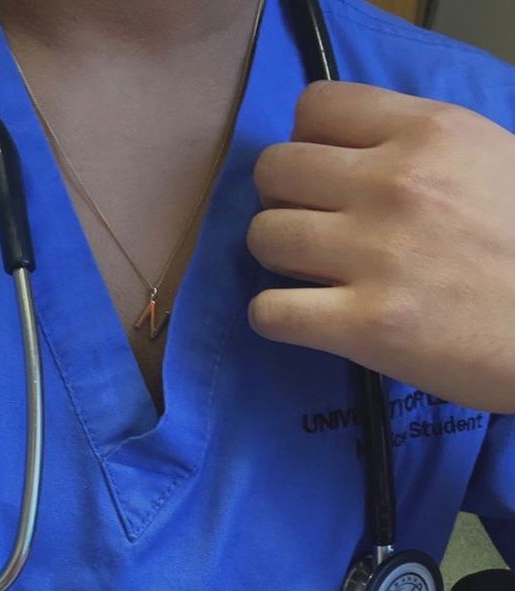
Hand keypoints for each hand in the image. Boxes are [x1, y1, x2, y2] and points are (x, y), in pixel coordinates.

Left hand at [246, 80, 514, 412]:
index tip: (326, 177)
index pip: (315, 106)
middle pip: (275, 169)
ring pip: (263, 236)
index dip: (308, 143)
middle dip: (283, 200)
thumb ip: (414, 145)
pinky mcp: (365, 326)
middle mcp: (395, 183)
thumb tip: (345, 153)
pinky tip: (302, 317)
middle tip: (312, 228)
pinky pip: (269, 312)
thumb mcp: (484, 159)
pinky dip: (274, 317)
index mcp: (428, 132)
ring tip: (310, 275)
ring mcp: (376, 255)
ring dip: (277, 258)